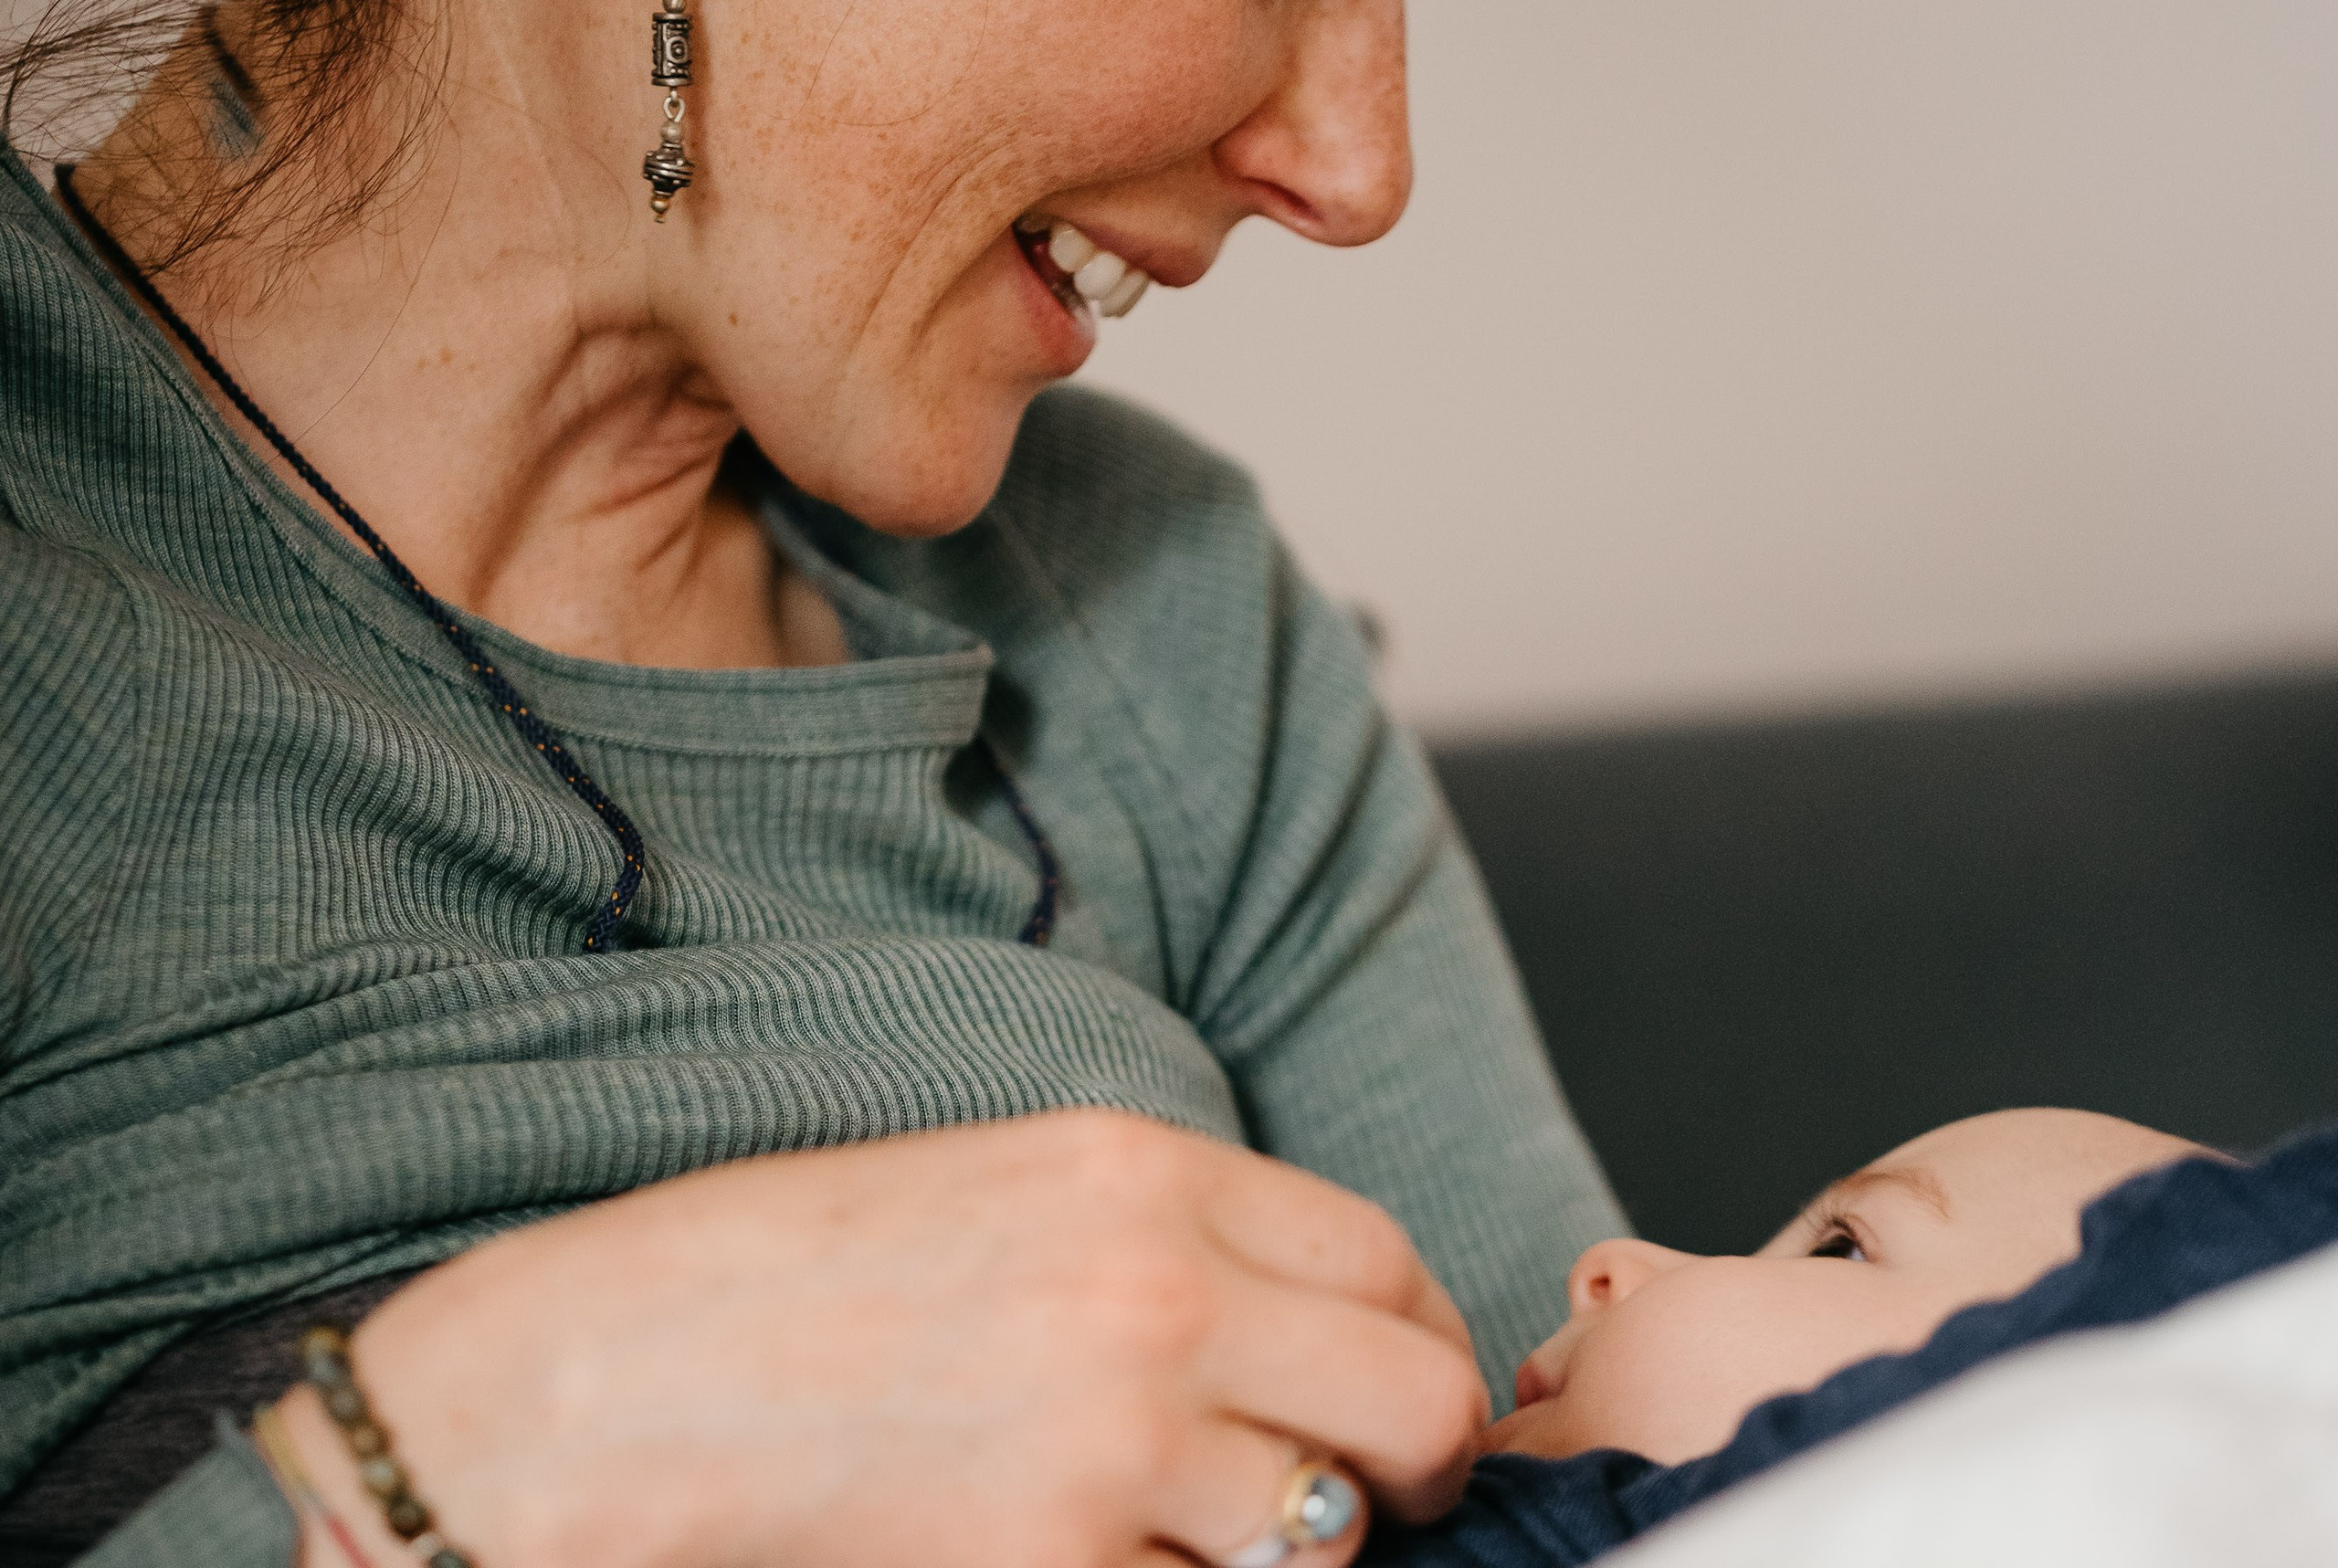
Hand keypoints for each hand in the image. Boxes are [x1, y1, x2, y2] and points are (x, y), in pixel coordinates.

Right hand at [274, 1109, 1487, 1567]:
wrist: (631, 1368)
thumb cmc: (809, 1262)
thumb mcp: (1016, 1177)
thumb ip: (1177, 1235)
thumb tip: (1310, 1326)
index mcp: (1144, 1168)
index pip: (1386, 1258)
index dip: (1423, 1339)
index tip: (1408, 1393)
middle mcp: (1159, 1293)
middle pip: (1415, 1398)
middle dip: (1420, 1465)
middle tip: (1379, 1500)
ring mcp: (1115, 1439)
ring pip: (1324, 1534)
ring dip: (1293, 1550)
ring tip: (1200, 1533)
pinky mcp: (1057, 1566)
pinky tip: (1104, 1559)